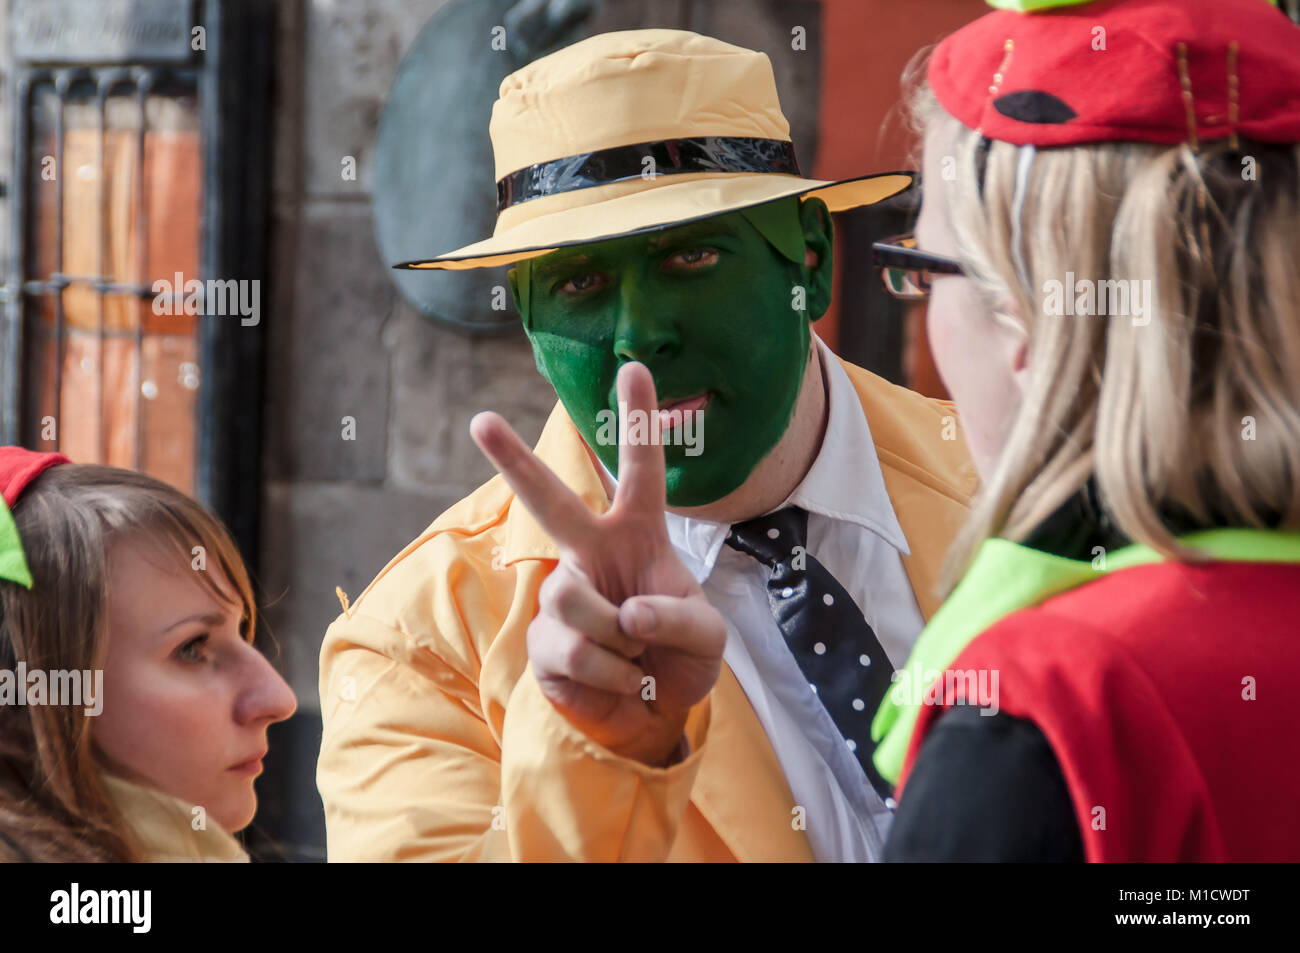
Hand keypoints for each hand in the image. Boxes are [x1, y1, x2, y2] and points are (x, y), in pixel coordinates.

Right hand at [470, 362, 726, 766]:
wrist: (652, 713)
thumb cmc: (680, 656)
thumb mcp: (708, 637)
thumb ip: (679, 618)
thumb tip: (624, 613)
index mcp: (639, 535)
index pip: (641, 471)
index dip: (640, 421)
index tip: (632, 366)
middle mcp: (592, 553)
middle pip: (550, 502)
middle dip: (513, 461)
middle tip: (480, 420)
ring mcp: (562, 594)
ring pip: (574, 598)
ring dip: (620, 640)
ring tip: (635, 655)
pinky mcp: (542, 640)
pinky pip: (573, 649)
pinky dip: (610, 673)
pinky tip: (620, 678)